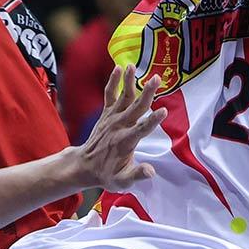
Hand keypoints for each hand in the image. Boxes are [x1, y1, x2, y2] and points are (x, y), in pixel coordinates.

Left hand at [70, 67, 159, 190]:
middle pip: (135, 108)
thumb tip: (151, 172)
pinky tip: (118, 68)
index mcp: (125, 142)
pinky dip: (113, 82)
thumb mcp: (121, 181)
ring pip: (123, 97)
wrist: (85, 166)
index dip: (153, 121)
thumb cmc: (107, 174)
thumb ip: (136, 175)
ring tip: (133, 66)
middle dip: (147, 93)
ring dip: (129, 81)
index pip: (141, 130)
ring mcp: (112, 118)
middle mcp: (119, 127)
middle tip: (157, 79)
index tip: (164, 111)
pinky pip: (109, 95)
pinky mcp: (107, 114)